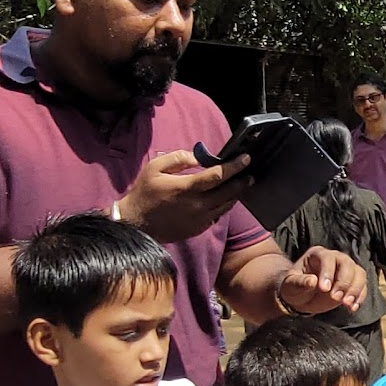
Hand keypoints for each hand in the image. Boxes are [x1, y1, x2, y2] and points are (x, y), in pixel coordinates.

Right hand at [115, 150, 250, 243]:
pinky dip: (224, 206)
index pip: (218, 175)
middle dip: (241, 181)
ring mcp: (199, 219)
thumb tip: (198, 157)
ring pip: (226, 205)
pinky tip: (225, 199)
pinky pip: (217, 215)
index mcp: (187, 188)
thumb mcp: (155, 168)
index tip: (246, 158)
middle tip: (250, 173)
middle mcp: (197, 205)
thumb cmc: (144, 193)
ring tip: (242, 185)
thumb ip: (178, 158)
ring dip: (236, 194)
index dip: (234, 166)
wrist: (136, 224)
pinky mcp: (198, 228)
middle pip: (228, 192)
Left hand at [277, 248, 366, 314]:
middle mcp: (335, 258)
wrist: (302, 297)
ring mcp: (346, 269)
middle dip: (344, 282)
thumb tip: (312, 281)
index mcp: (318, 255)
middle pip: (347, 264)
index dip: (328, 273)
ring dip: (355, 290)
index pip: (327, 259)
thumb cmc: (294, 288)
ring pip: (359, 273)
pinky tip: (352, 308)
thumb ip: (299, 283)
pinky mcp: (353, 282)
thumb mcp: (290, 285)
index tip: (324, 289)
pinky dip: (359, 297)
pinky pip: (362, 286)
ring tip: (347, 304)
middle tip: (336, 298)